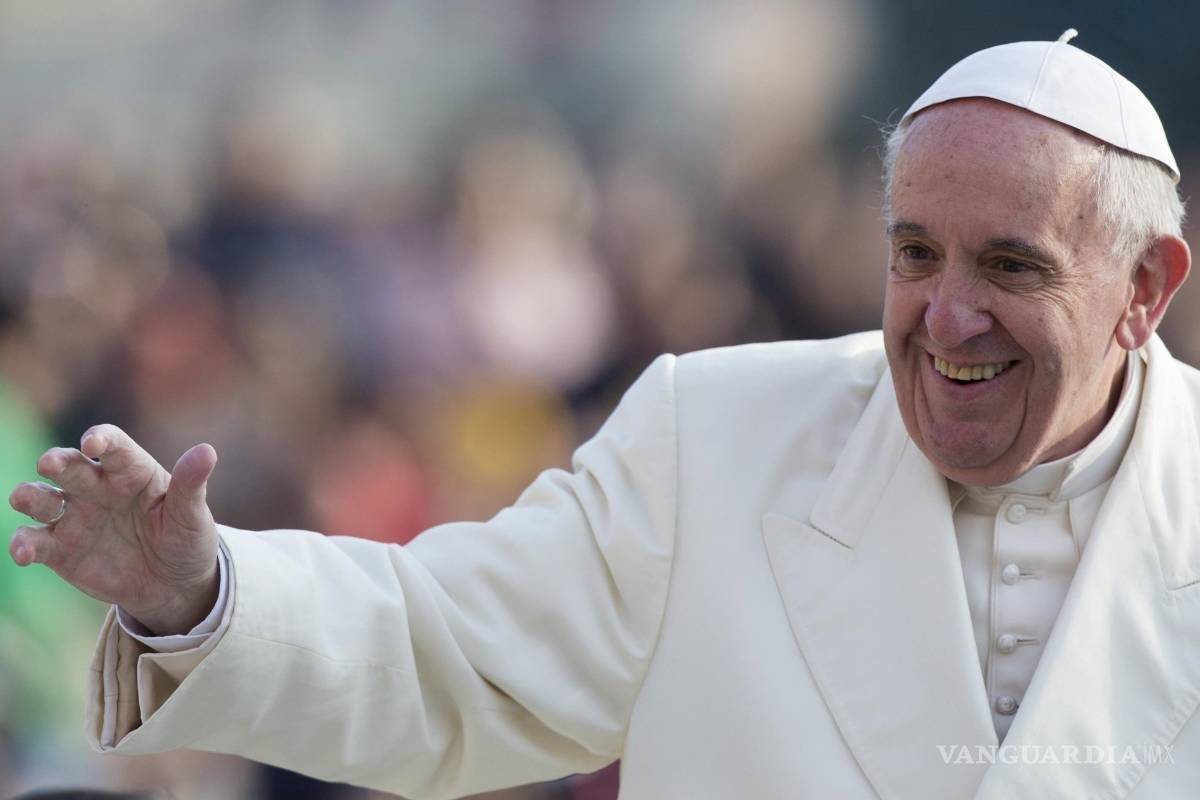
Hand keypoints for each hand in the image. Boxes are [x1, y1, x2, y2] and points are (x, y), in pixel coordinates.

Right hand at [8, 424, 220, 635]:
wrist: (173, 586)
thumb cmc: (186, 540)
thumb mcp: (193, 516)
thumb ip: (191, 485)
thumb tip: (206, 451)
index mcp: (131, 471)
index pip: (112, 446)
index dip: (101, 439)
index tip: (94, 443)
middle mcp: (96, 488)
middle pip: (69, 465)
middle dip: (56, 461)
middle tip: (50, 465)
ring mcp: (74, 517)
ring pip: (39, 498)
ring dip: (29, 496)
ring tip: (24, 500)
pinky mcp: (59, 549)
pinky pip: (33, 541)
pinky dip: (23, 544)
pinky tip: (24, 552)